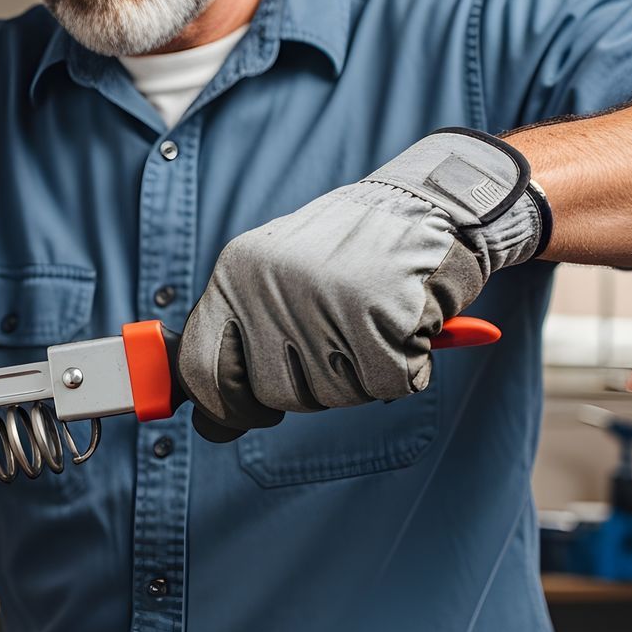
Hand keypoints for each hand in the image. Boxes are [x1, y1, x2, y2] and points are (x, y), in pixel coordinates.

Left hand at [180, 129, 548, 440]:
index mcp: (237, 272)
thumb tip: (212, 427)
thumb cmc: (354, 254)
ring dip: (361, 375)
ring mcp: (325, 299)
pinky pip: (386, 384)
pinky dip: (405, 367)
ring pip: (333, 396)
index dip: (225, 403)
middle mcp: (272, 284)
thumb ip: (246, 342)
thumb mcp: (280, 279)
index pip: (200, 368)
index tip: (250, 409)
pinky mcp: (381, 316)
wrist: (431, 203)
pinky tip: (405, 322)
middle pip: (274, 393)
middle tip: (340, 338)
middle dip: (312, 384)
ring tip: (374, 320)